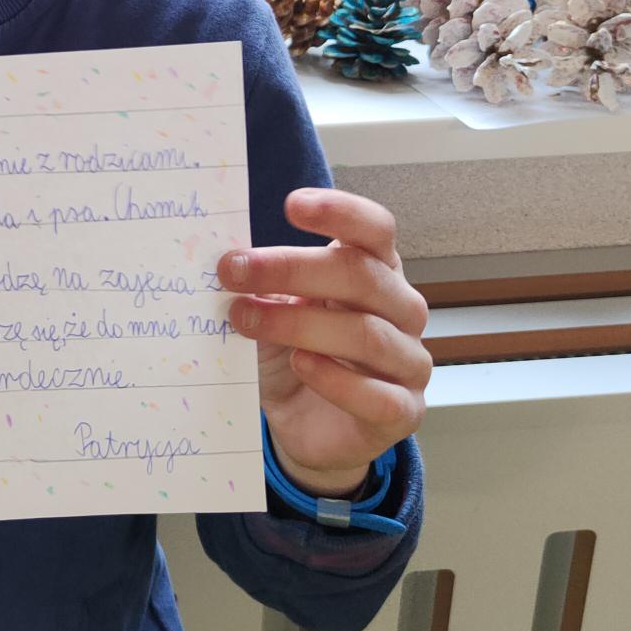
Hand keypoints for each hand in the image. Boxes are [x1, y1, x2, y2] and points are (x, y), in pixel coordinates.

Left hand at [219, 188, 429, 498]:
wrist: (306, 426)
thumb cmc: (294, 354)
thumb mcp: (273, 310)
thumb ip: (260, 283)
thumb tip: (222, 255)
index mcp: (375, 271)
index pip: (375, 230)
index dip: (340, 213)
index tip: (292, 205)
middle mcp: (401, 310)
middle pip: (361, 276)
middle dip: (291, 269)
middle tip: (233, 270)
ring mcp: (408, 362)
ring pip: (366, 334)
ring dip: (299, 324)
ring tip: (245, 319)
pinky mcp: (403, 412)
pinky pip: (378, 396)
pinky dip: (336, 380)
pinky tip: (300, 366)